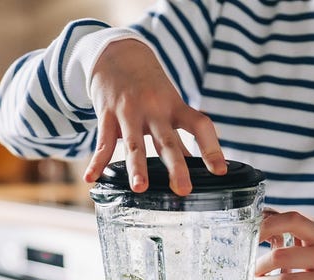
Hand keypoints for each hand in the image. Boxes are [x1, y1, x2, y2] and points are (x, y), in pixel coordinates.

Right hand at [82, 38, 224, 195]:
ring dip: (137, 167)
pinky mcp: (106, 114)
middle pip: (167, 141)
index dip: (211, 148)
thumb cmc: (148, 86)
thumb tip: (197, 166)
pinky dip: (97, 161)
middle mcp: (154, 109)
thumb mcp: (168, 105)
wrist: (117, 54)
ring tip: (139, 188)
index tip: (220, 171)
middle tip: (183, 190)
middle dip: (176, 166)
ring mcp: (129, 111)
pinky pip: (102, 142)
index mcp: (174, 107)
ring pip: (134, 143)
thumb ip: (179, 136)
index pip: (199, 126)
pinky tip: (92, 178)